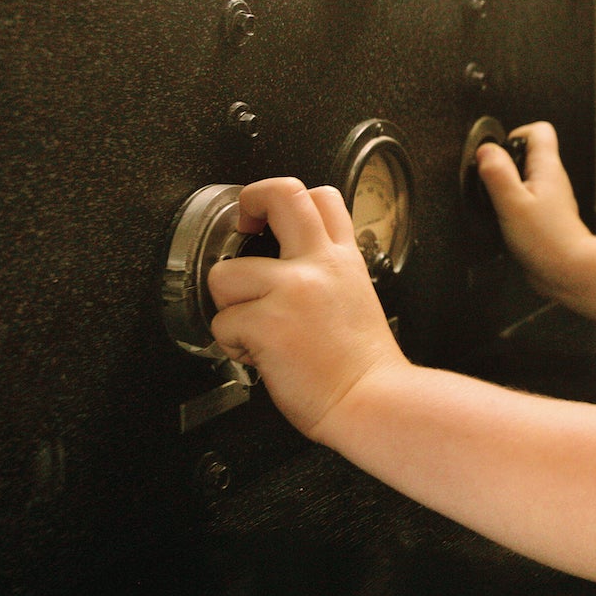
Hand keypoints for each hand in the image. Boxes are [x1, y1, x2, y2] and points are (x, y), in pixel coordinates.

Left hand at [207, 177, 405, 435]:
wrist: (373, 401)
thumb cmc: (362, 365)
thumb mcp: (356, 298)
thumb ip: (327, 274)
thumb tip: (285, 269)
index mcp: (342, 260)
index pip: (320, 197)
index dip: (286, 198)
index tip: (267, 217)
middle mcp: (318, 266)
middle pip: (280, 195)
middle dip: (250, 200)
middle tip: (243, 224)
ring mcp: (291, 291)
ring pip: (224, 274)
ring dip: (230, 306)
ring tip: (254, 327)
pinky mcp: (267, 324)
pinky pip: (222, 324)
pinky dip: (234, 345)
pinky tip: (260, 356)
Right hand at [475, 121, 595, 303]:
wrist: (568, 272)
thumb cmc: (547, 242)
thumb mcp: (512, 203)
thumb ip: (497, 174)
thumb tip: (485, 151)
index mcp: (547, 168)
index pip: (539, 130)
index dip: (515, 134)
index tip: (497, 153)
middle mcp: (553, 180)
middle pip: (529, 154)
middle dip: (506, 163)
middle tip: (493, 182)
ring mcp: (551, 199)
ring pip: (527, 180)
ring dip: (509, 187)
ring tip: (500, 204)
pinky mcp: (546, 218)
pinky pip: (527, 201)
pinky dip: (514, 206)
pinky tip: (507, 222)